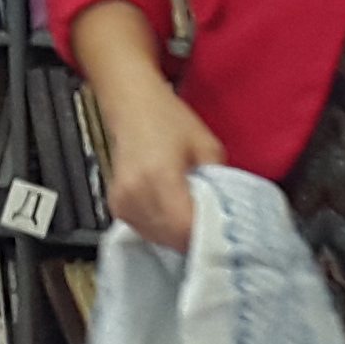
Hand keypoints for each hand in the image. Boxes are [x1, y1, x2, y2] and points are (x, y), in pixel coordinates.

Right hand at [98, 79, 223, 252]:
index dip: (207, 233)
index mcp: (158, 177)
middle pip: (172, 238)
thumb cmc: (167, 119)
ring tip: (191, 212)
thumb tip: (227, 212)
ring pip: (159, 239)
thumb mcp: (206, 145)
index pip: (185, 227)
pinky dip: (163, 227)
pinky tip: (172, 210)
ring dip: (178, 234)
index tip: (223, 231)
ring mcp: (122, 203)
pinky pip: (146, 231)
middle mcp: (135, 194)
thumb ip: (219, 182)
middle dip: (195, 235)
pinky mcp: (117, 207)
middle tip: (212, 222)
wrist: (131, 104)